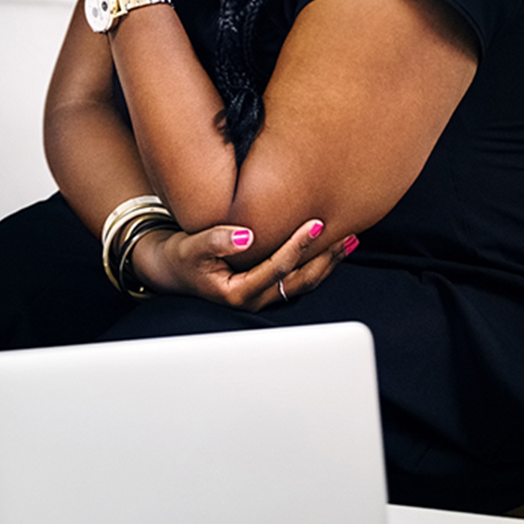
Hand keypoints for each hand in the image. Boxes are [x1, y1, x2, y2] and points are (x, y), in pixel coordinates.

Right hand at [130, 218, 356, 311]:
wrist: (174, 269)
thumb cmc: (182, 256)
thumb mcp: (192, 246)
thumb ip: (217, 240)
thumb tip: (248, 235)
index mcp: (238, 292)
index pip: (278, 268)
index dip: (298, 245)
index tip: (316, 224)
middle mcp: (255, 299)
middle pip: (300, 280)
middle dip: (325, 258)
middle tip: (346, 235)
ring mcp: (262, 296)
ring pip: (303, 283)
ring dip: (327, 263)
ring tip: (348, 242)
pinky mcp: (266, 288)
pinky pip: (298, 279)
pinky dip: (316, 264)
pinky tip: (328, 249)